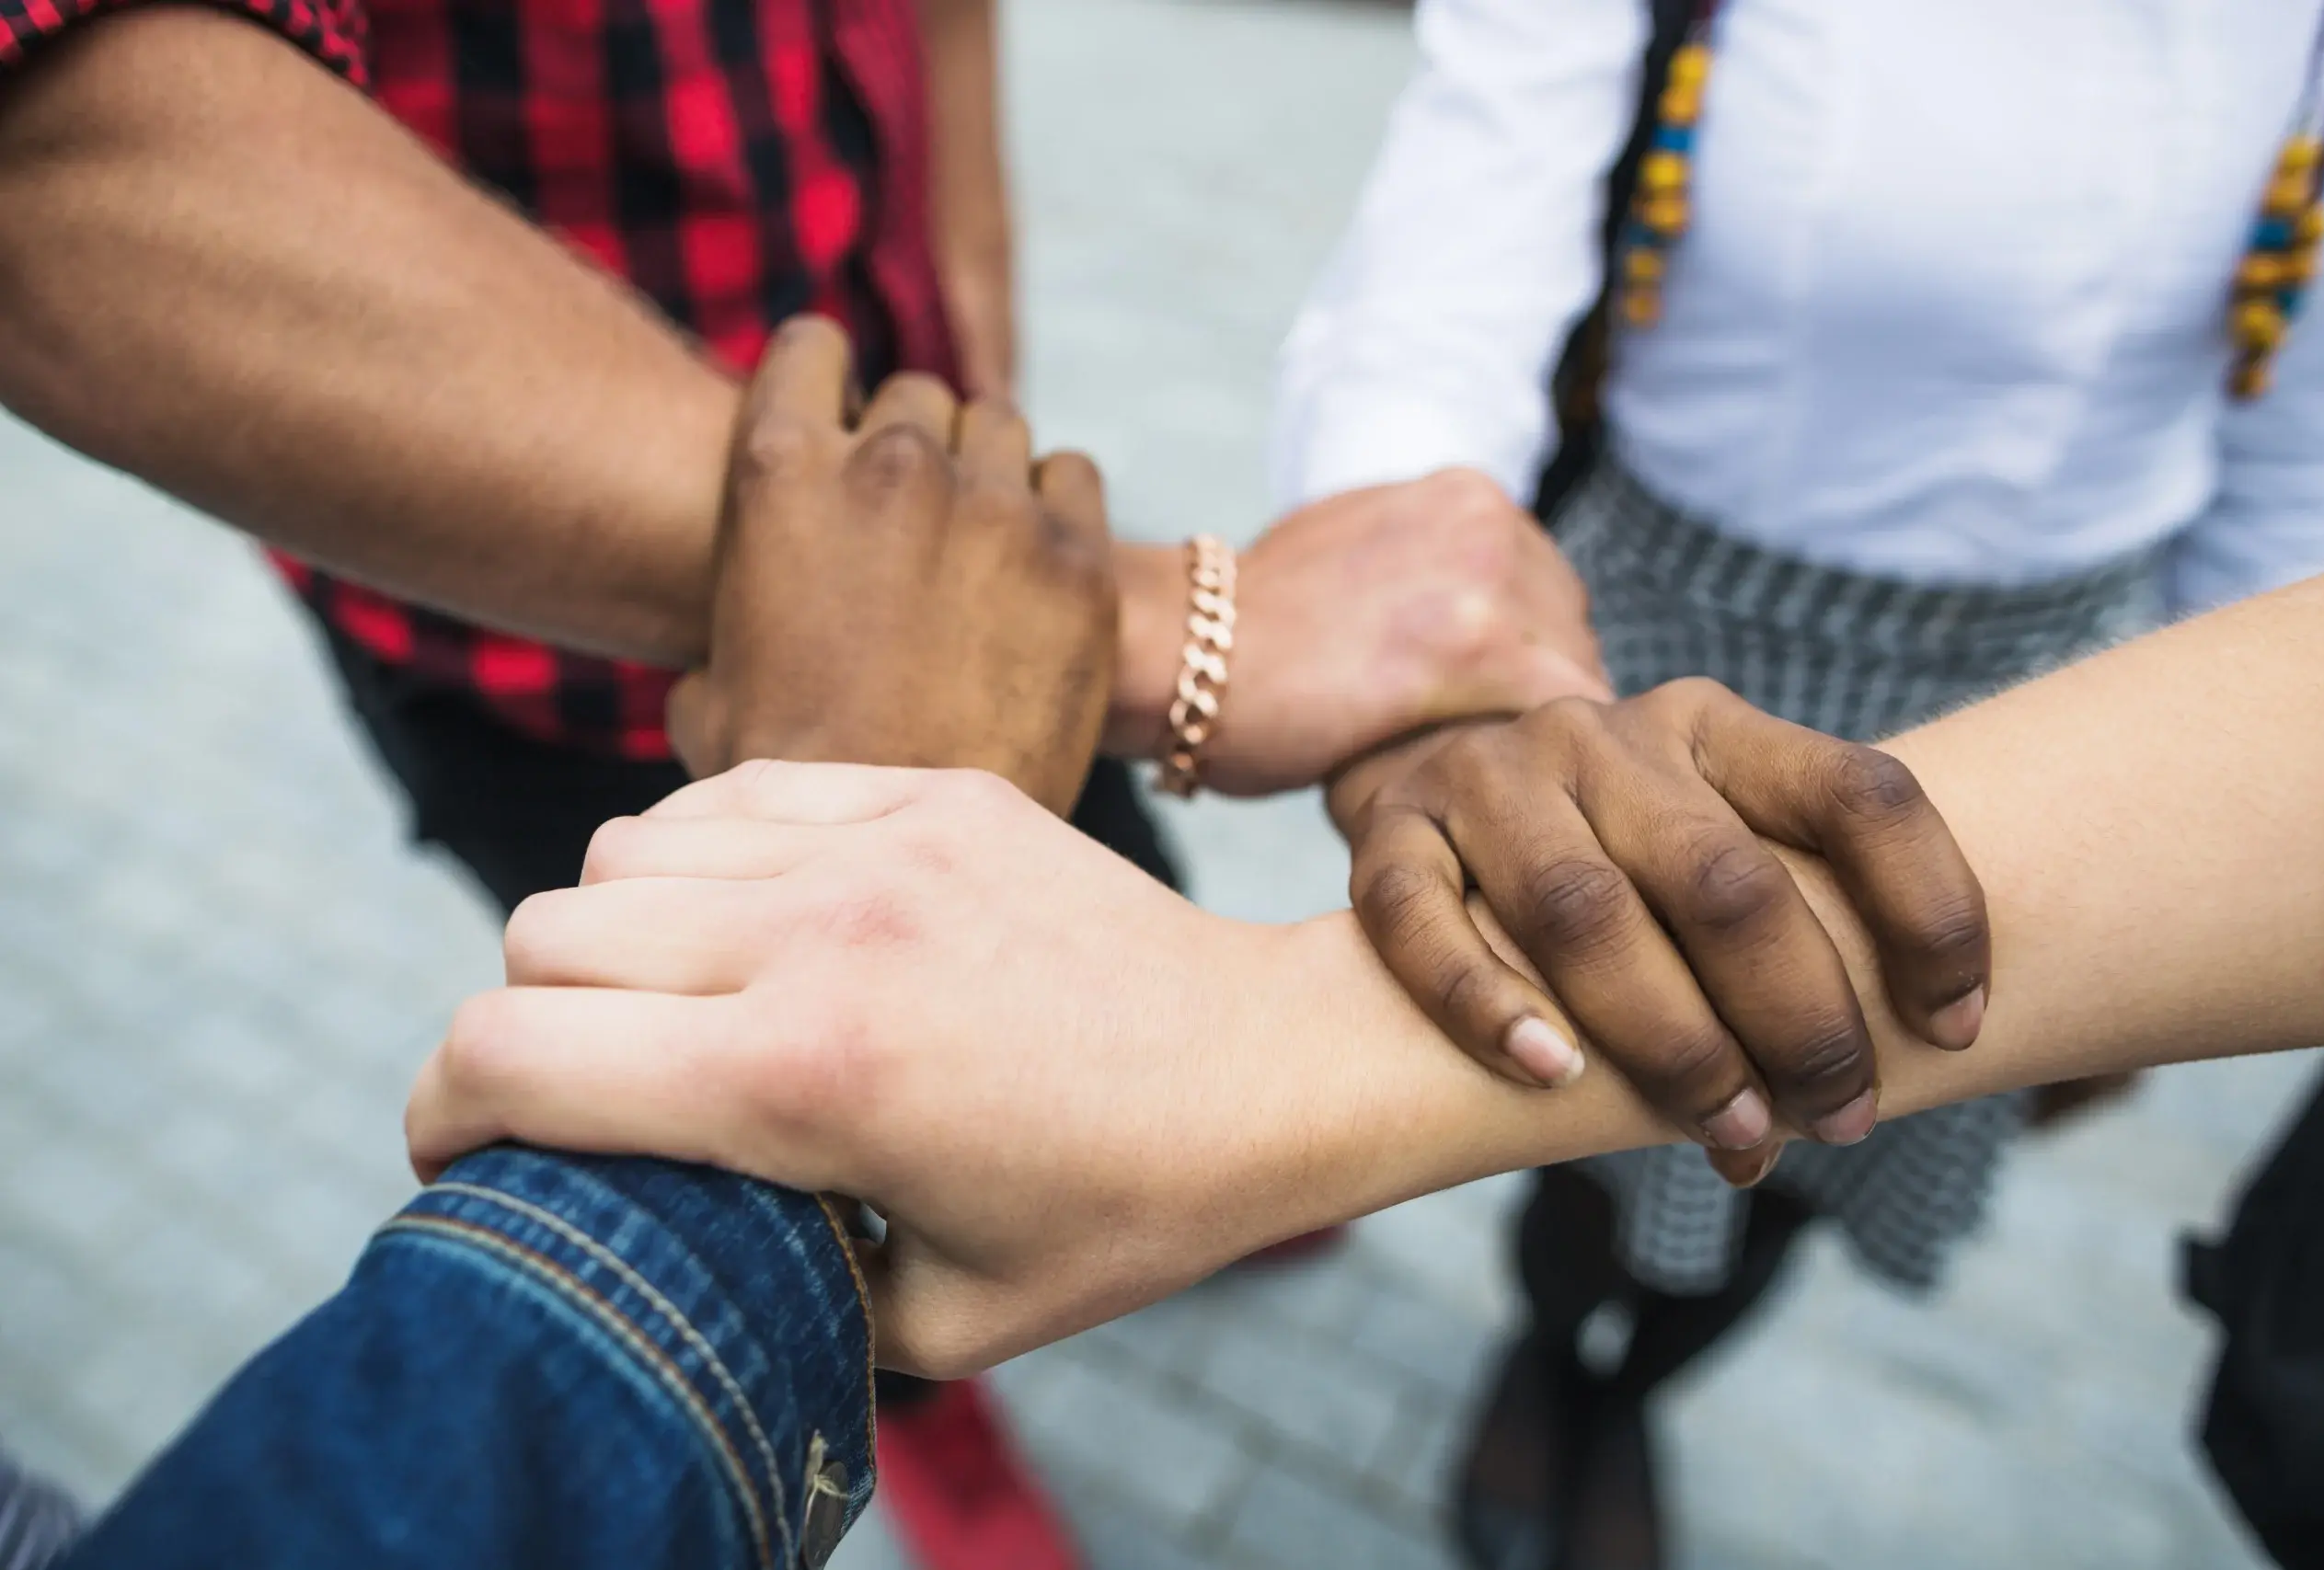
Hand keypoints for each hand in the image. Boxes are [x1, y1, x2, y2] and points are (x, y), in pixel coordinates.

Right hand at [406, 763, 1356, 1377]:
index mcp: (806, 1079)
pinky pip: (730, 790)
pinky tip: (756, 919)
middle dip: (524, 1030)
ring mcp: (877, 842)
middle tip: (578, 1093)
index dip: (438, 1113)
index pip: (510, 1056)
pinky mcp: (928, 790)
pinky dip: (700, 856)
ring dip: (609, 934)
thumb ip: (760, 1282)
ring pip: (620, 848)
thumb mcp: (929, 1320)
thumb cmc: (1116, 1214)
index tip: (460, 1156)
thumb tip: (651, 1249)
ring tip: (674, 1002)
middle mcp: (820, 935)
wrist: (1267, 1067)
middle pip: (539, 937)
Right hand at [667, 317, 1112, 813]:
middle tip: (910, 523)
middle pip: (915, 396)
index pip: (810, 350)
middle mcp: (891, 461)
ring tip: (973, 549)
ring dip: (984, 471)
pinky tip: (1033, 566)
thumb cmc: (793, 788)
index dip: (825, 384)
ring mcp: (993, 502)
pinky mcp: (1077, 554)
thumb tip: (717, 651)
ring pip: (997, 426)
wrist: (906, 858)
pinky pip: (1071, 477)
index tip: (839, 421)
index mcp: (780, 472)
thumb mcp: (710, 696)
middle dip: (911, 445)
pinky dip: (1053, 507)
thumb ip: (726, 623)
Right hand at [1106, 469, 1611, 795]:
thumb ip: (1422, 579)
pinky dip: (1547, 770)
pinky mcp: (1478, 648)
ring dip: (1544, 744)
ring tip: (1499, 803)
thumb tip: (1464, 635)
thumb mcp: (1351, 560)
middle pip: (1571, 632)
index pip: (1546, 591)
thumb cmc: (1244, 635)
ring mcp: (1489, 576)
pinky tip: (1511, 810)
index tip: (1495, 730)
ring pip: (1577, 679)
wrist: (1170, 647)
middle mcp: (1488, 519)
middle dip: (1539, 707)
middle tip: (1498, 780)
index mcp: (1462, 494)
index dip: (1525, 667)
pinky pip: (1566, 717)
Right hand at [1328, 681, 1990, 1183]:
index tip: (1956, 1030)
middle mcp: (1604, 737)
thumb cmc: (1616, 858)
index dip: (1931, 910)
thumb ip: (1781, 935)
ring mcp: (1491, 777)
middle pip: (1723, 877)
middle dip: (1799, 1020)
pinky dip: (1485, 1005)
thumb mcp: (1712, 849)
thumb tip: (1844, 1105)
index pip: (1858, 790)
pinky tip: (1553, 1077)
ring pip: (1581, 909)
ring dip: (1668, 1042)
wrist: (1436, 767)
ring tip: (1729, 1138)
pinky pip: (1421, 921)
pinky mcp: (1389, 831)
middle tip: (1839, 1120)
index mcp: (1713, 727)